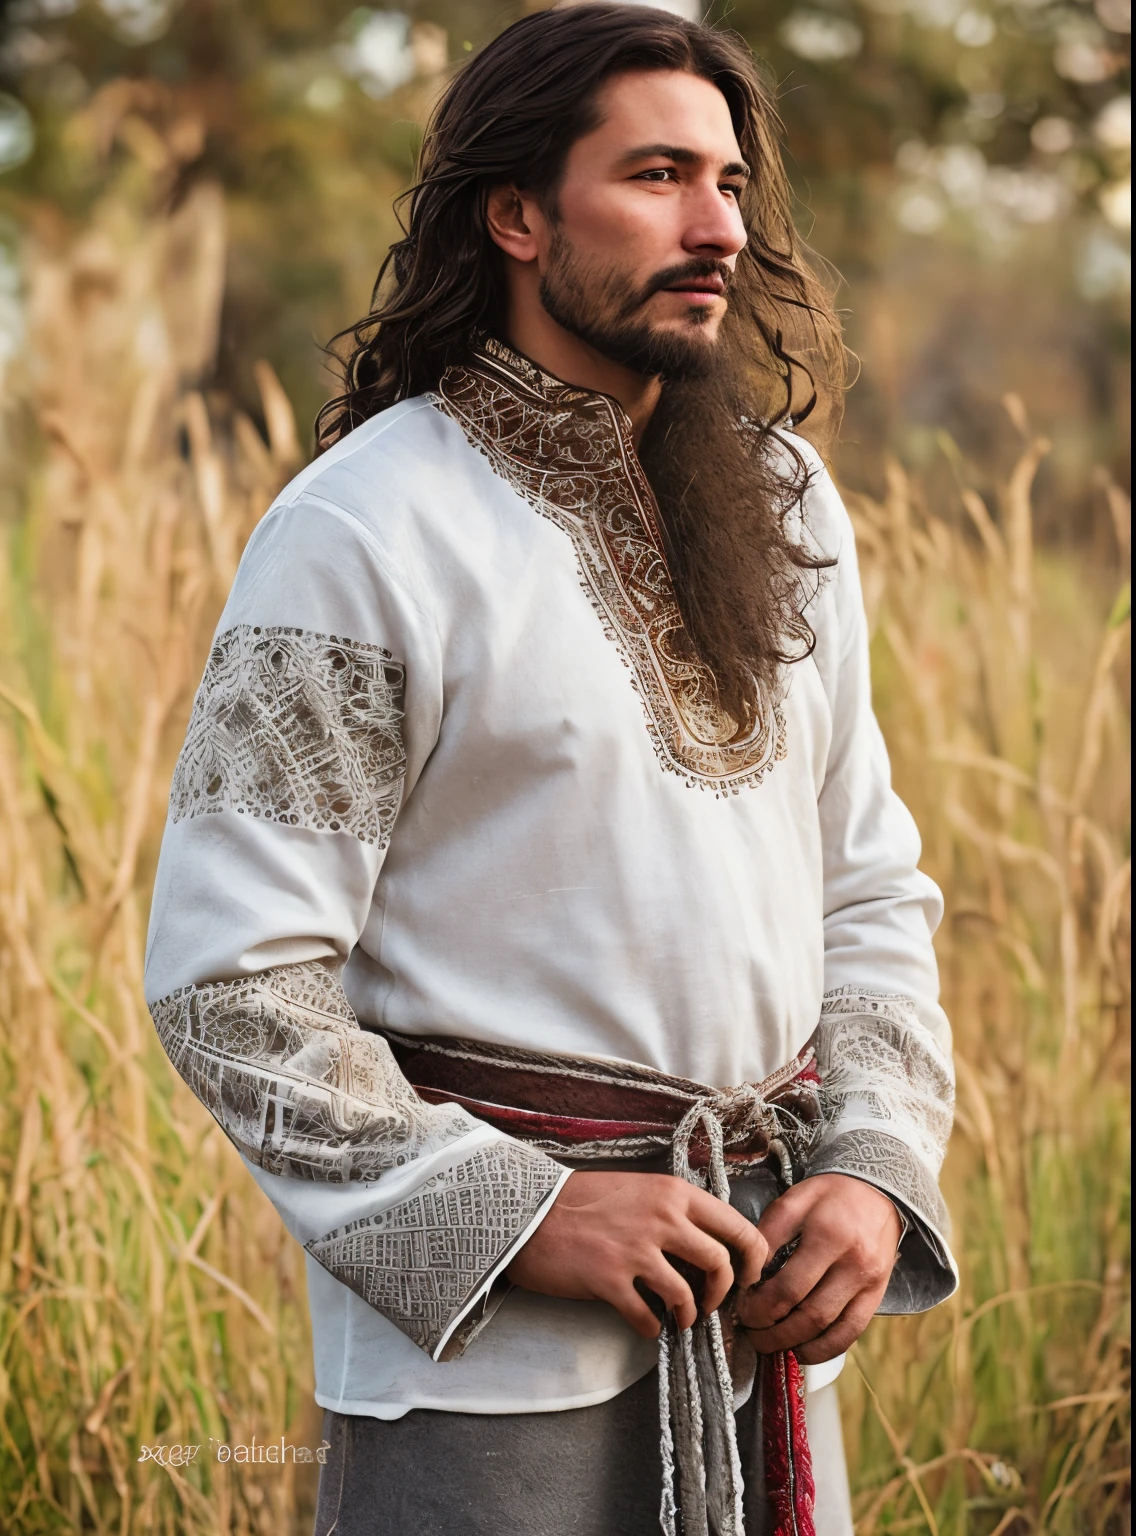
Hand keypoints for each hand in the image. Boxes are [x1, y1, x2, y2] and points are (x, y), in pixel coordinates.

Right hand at [506, 1170, 768, 1338]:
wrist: (527, 1210)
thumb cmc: (581, 1201)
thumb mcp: (637, 1190)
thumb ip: (672, 1211)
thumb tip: (704, 1246)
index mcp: (672, 1193)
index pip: (736, 1225)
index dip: (752, 1257)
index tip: (748, 1275)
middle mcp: (661, 1218)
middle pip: (721, 1264)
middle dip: (722, 1292)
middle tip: (710, 1303)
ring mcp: (635, 1250)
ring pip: (688, 1296)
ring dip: (689, 1315)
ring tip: (679, 1319)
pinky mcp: (610, 1280)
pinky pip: (648, 1317)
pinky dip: (652, 1328)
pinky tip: (645, 1323)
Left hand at [735, 1174, 901, 1364]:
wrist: (877, 1191)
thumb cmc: (829, 1196)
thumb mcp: (793, 1200)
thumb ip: (768, 1235)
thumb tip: (748, 1275)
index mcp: (828, 1236)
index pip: (789, 1288)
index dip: (760, 1307)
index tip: (743, 1310)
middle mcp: (854, 1264)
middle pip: (809, 1316)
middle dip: (774, 1333)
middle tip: (751, 1334)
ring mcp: (869, 1284)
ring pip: (830, 1331)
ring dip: (795, 1345)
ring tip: (770, 1344)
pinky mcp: (878, 1296)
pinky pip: (851, 1334)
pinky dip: (824, 1349)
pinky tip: (802, 1349)